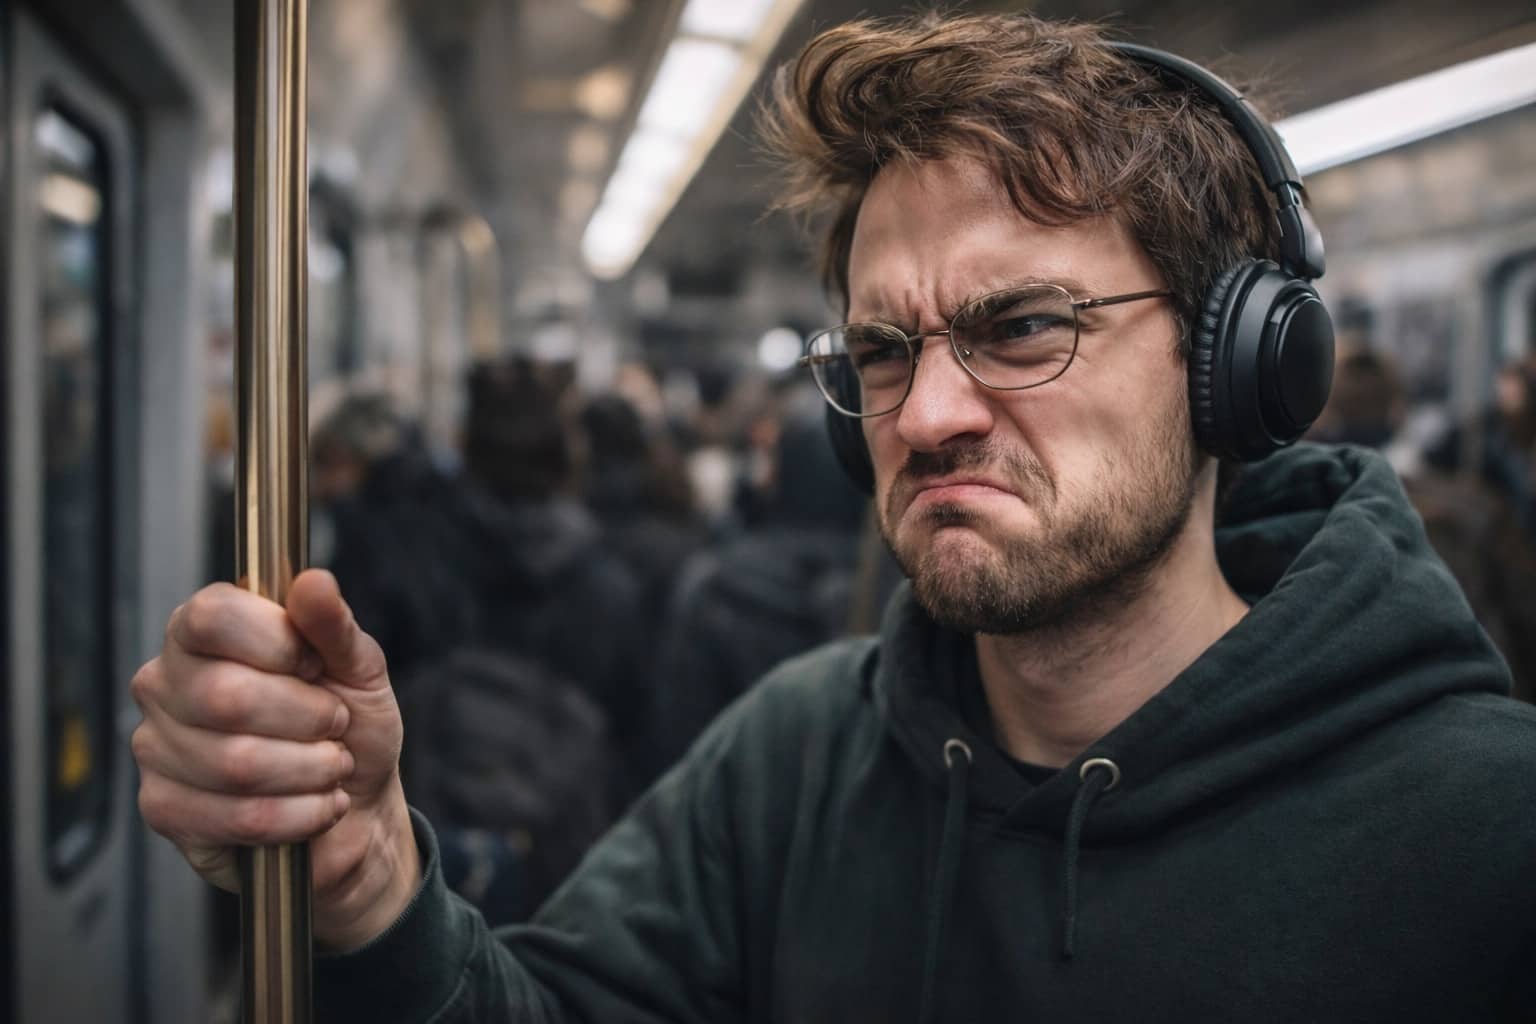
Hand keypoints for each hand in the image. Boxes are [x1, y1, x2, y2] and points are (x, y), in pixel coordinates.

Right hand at [131, 569, 420, 949]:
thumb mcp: (358, 667)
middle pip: (227, 696)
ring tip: (332, 766)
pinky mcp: (163, 809)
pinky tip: (317, 805)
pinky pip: (237, 816)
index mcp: (202, 630)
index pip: (212, 616)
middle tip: (335, 724)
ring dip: (311, 770)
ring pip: (237, 764)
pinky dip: (300, 815)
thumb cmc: (349, 725)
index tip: (316, 665)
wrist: (356, 807)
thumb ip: (334, 625)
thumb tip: (314, 581)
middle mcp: (164, 682)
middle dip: (309, 718)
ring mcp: (155, 746)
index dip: (278, 643)